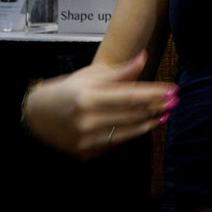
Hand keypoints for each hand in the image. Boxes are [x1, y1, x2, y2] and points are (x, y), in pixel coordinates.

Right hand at [22, 52, 177, 159]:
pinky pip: (116, 143)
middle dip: (156, 107)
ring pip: (128, 132)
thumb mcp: (89, 76)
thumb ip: (120, 72)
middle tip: (175, 101)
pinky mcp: (86, 154)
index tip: (172, 89)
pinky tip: (145, 125)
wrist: (36, 117)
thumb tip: (144, 58)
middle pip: (132, 114)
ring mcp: (87, 140)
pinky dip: (132, 133)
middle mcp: (87, 120)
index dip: (154, 93)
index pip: (130, 95)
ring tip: (165, 114)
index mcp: (88, 97)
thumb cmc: (66, 91)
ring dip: (150, 123)